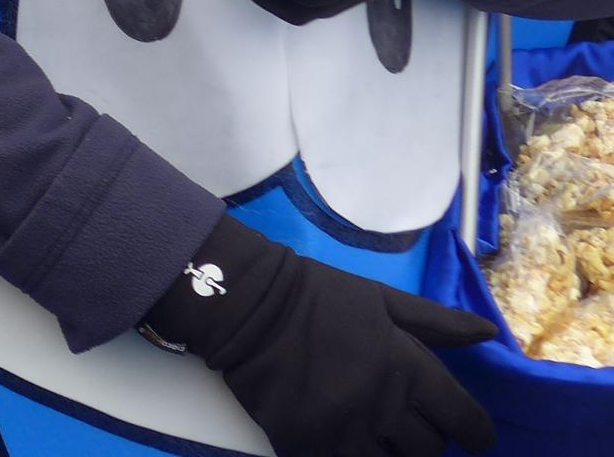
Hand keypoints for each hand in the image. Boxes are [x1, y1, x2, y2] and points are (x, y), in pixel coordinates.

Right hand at [143, 216, 491, 456]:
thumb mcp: (382, 299)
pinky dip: (349, 455)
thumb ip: (438, 322)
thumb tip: (490, 333)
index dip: (476, 432)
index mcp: (409, 369)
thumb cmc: (318, 297)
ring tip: (374, 432)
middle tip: (408, 422)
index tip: (473, 435)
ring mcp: (345, 432)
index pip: (466, 421)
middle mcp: (384, 408)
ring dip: (389, 451)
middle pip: (429, 450)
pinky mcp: (306, 446)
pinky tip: (344, 441)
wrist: (248, 306)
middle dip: (425, 438)